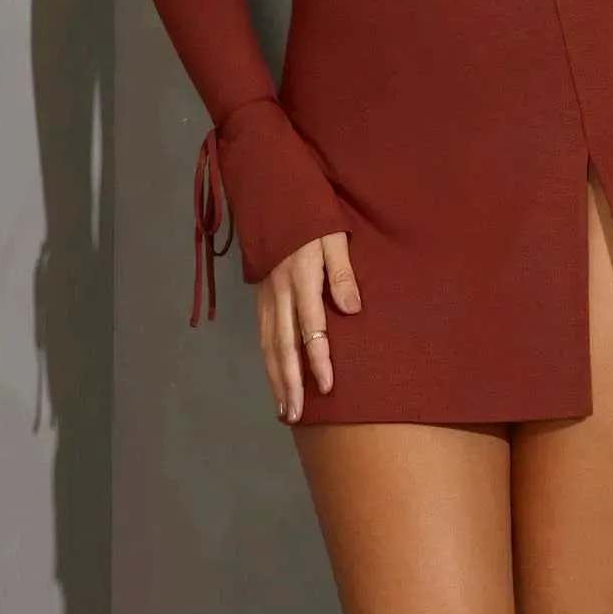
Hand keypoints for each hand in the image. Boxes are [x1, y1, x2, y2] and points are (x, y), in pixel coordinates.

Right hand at [255, 230, 361, 421]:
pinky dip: (267, 362)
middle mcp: (279, 293)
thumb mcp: (333, 237)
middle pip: (283, 345)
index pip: (311, 327)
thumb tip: (353, 310)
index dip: (319, 358)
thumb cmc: (310, 218)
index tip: (327, 386)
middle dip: (290, 382)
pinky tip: (274, 380)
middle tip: (296, 414)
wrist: (272, 199)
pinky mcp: (260, 298)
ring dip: (276, 379)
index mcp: (300, 279)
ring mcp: (266, 298)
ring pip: (268, 346)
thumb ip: (342, 273)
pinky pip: (262, 336)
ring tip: (285, 409)